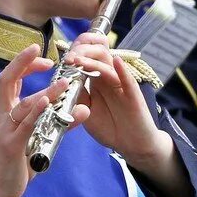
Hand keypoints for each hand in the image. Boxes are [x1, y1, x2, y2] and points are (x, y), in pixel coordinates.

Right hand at [0, 45, 66, 196]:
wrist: (0, 189)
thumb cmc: (18, 161)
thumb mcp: (39, 137)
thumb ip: (58, 122)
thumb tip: (83, 108)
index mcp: (5, 112)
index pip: (11, 80)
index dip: (24, 64)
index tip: (45, 58)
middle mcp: (1, 117)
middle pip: (6, 81)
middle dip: (21, 63)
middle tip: (39, 49)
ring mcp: (4, 130)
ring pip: (23, 104)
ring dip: (45, 91)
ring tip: (65, 82)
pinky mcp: (11, 146)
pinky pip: (24, 125)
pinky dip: (36, 112)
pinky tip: (47, 101)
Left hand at [64, 33, 169, 164]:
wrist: (132, 144)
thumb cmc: (110, 128)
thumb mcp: (86, 112)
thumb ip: (77, 96)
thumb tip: (63, 82)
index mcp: (97, 80)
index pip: (88, 58)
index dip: (76, 52)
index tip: (63, 58)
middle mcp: (109, 79)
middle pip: (97, 55)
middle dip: (81, 52)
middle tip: (68, 59)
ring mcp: (122, 85)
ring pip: (108, 65)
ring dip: (92, 60)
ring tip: (78, 60)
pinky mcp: (133, 96)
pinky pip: (128, 80)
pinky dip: (122, 70)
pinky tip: (116, 61)